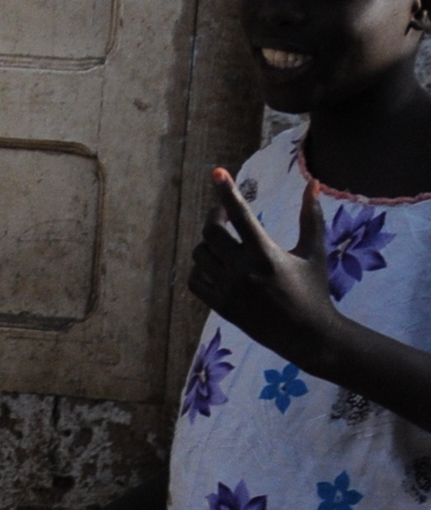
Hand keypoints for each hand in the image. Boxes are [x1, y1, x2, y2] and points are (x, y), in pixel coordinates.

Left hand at [187, 169, 335, 367]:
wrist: (307, 337)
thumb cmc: (314, 291)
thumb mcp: (314, 252)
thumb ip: (311, 217)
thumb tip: (313, 184)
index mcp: (266, 254)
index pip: (240, 215)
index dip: (227, 192)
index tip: (217, 172)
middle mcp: (243, 271)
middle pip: (211, 233)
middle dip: (214, 217)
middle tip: (222, 214)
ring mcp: (229, 291)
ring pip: (199, 255)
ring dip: (207, 244)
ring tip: (223, 243)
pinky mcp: (221, 307)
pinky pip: (194, 281)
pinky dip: (199, 269)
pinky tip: (214, 265)